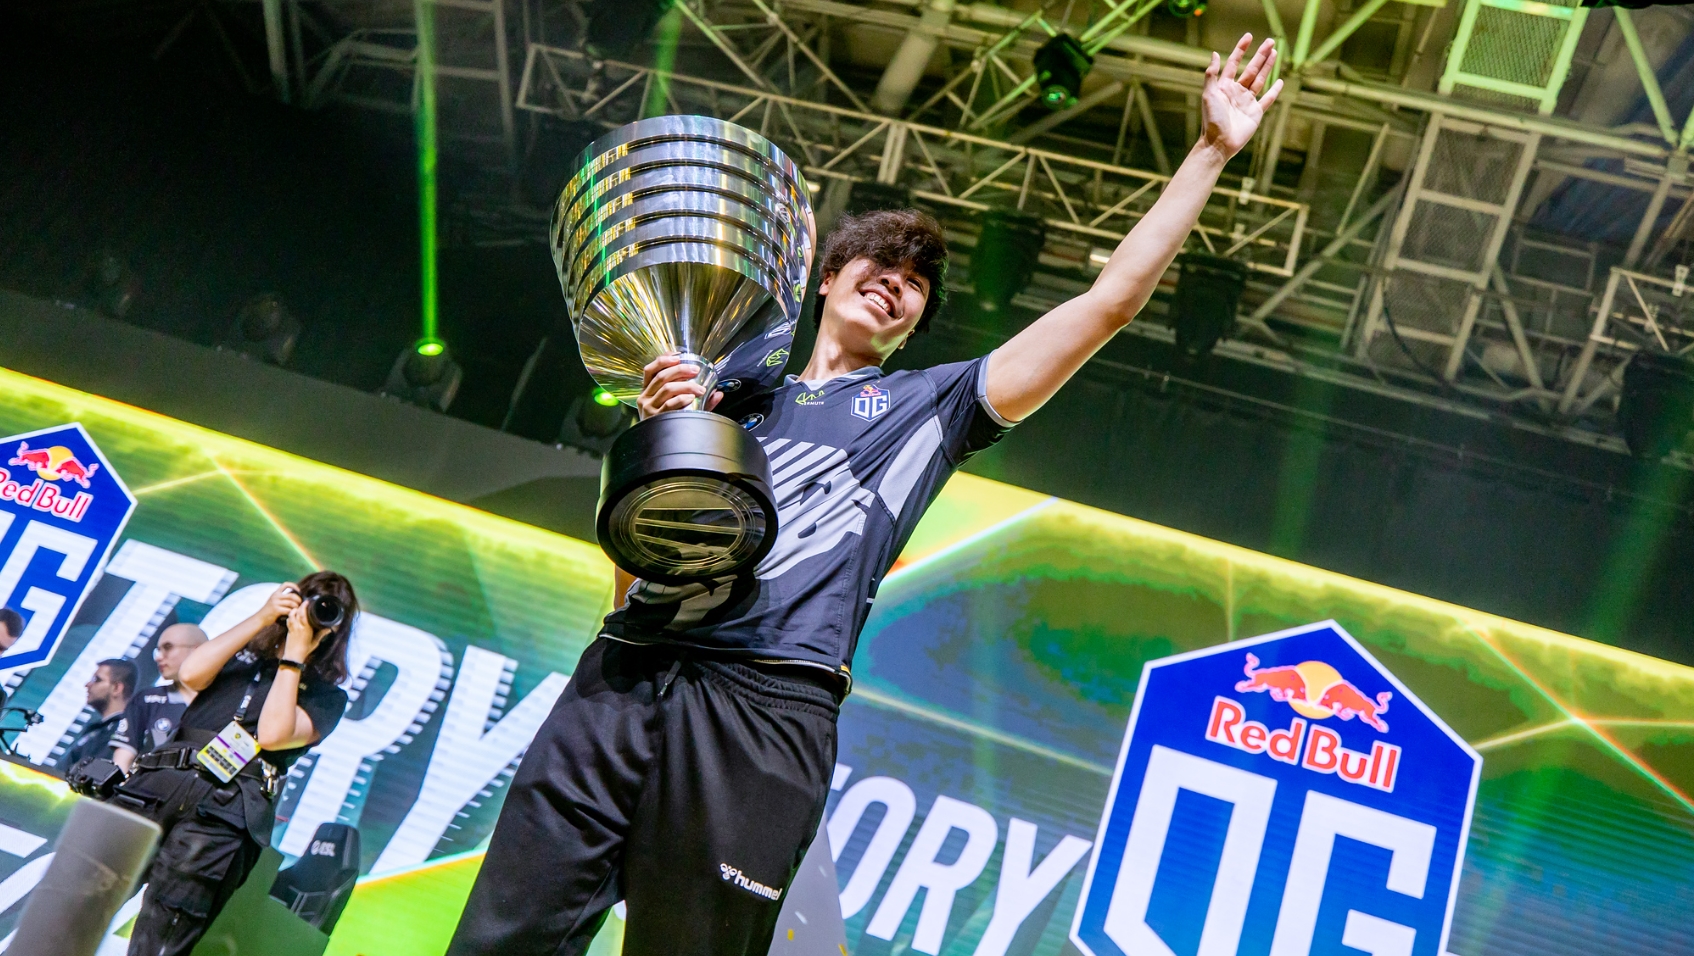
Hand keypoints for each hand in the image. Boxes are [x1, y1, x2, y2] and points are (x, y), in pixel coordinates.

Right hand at [258, 584, 302, 625]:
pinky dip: (293, 612)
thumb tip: (295, 596)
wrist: (260, 618)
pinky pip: (288, 610)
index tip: (299, 591)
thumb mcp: (274, 600)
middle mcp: (275, 596)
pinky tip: (293, 613)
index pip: (285, 584)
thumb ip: (282, 598)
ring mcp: (275, 603)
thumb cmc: (269, 610)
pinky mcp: (276, 610)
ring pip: (291, 603)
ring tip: (297, 609)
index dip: (294, 586)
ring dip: (296, 606)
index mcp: (275, 593)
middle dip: (298, 600)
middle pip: (292, 595)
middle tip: (300, 604)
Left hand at [282, 604, 324, 662]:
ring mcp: (292, 628)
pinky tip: (293, 614)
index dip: (305, 607)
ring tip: (298, 607)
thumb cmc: (305, 650)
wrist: (293, 656)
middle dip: (300, 606)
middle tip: (304, 602)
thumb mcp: (315, 642)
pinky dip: (290, 616)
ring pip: (292, 615)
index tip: (308, 602)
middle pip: (298, 613)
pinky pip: (288, 620)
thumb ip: (321, 634)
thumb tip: (328, 629)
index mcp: (306, 629)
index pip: (304, 614)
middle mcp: (299, 627)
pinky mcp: (288, 630)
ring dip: (294, 610)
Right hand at [638, 353, 722, 419]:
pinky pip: (669, 404)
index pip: (650, 370)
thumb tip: (718, 393)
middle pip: (661, 376)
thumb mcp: (678, 407)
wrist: (658, 446)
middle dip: (680, 370)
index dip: (663, 360)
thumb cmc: (668, 422)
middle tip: (695, 370)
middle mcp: (645, 398)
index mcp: (647, 391)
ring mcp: (649, 408)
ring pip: (667, 388)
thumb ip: (697, 399)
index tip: (679, 356)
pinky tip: (690, 397)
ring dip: (686, 386)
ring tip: (700, 389)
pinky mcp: (655, 418)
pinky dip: (681, 399)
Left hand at [1199, 34, 1281, 159]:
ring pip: (1260, 80)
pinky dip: (1274, 90)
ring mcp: (1247, 102)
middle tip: (1270, 41)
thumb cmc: (1211, 120)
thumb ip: (1211, 75)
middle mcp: (1236, 92)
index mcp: (1224, 86)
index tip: (1248, 37)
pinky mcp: (1256, 112)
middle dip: (1260, 55)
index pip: (1234, 63)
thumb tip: (1215, 54)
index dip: (1241, 50)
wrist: (1219, 143)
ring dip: (1267, 66)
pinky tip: (1280, 81)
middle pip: (1251, 69)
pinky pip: (1267, 99)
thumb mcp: (1209, 95)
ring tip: (1275, 53)